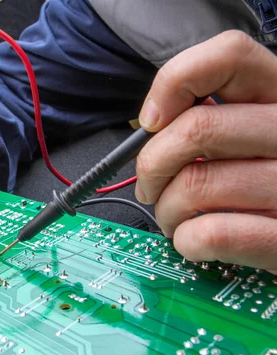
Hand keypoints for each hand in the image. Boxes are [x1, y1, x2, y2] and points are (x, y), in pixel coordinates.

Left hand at [135, 30, 276, 271]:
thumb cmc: (263, 182)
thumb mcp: (249, 135)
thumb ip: (213, 117)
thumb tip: (155, 121)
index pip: (230, 55)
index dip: (174, 82)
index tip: (152, 120)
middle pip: (198, 128)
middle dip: (152, 164)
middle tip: (150, 186)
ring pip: (195, 185)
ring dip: (165, 209)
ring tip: (173, 217)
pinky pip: (212, 234)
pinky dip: (185, 240)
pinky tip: (192, 239)